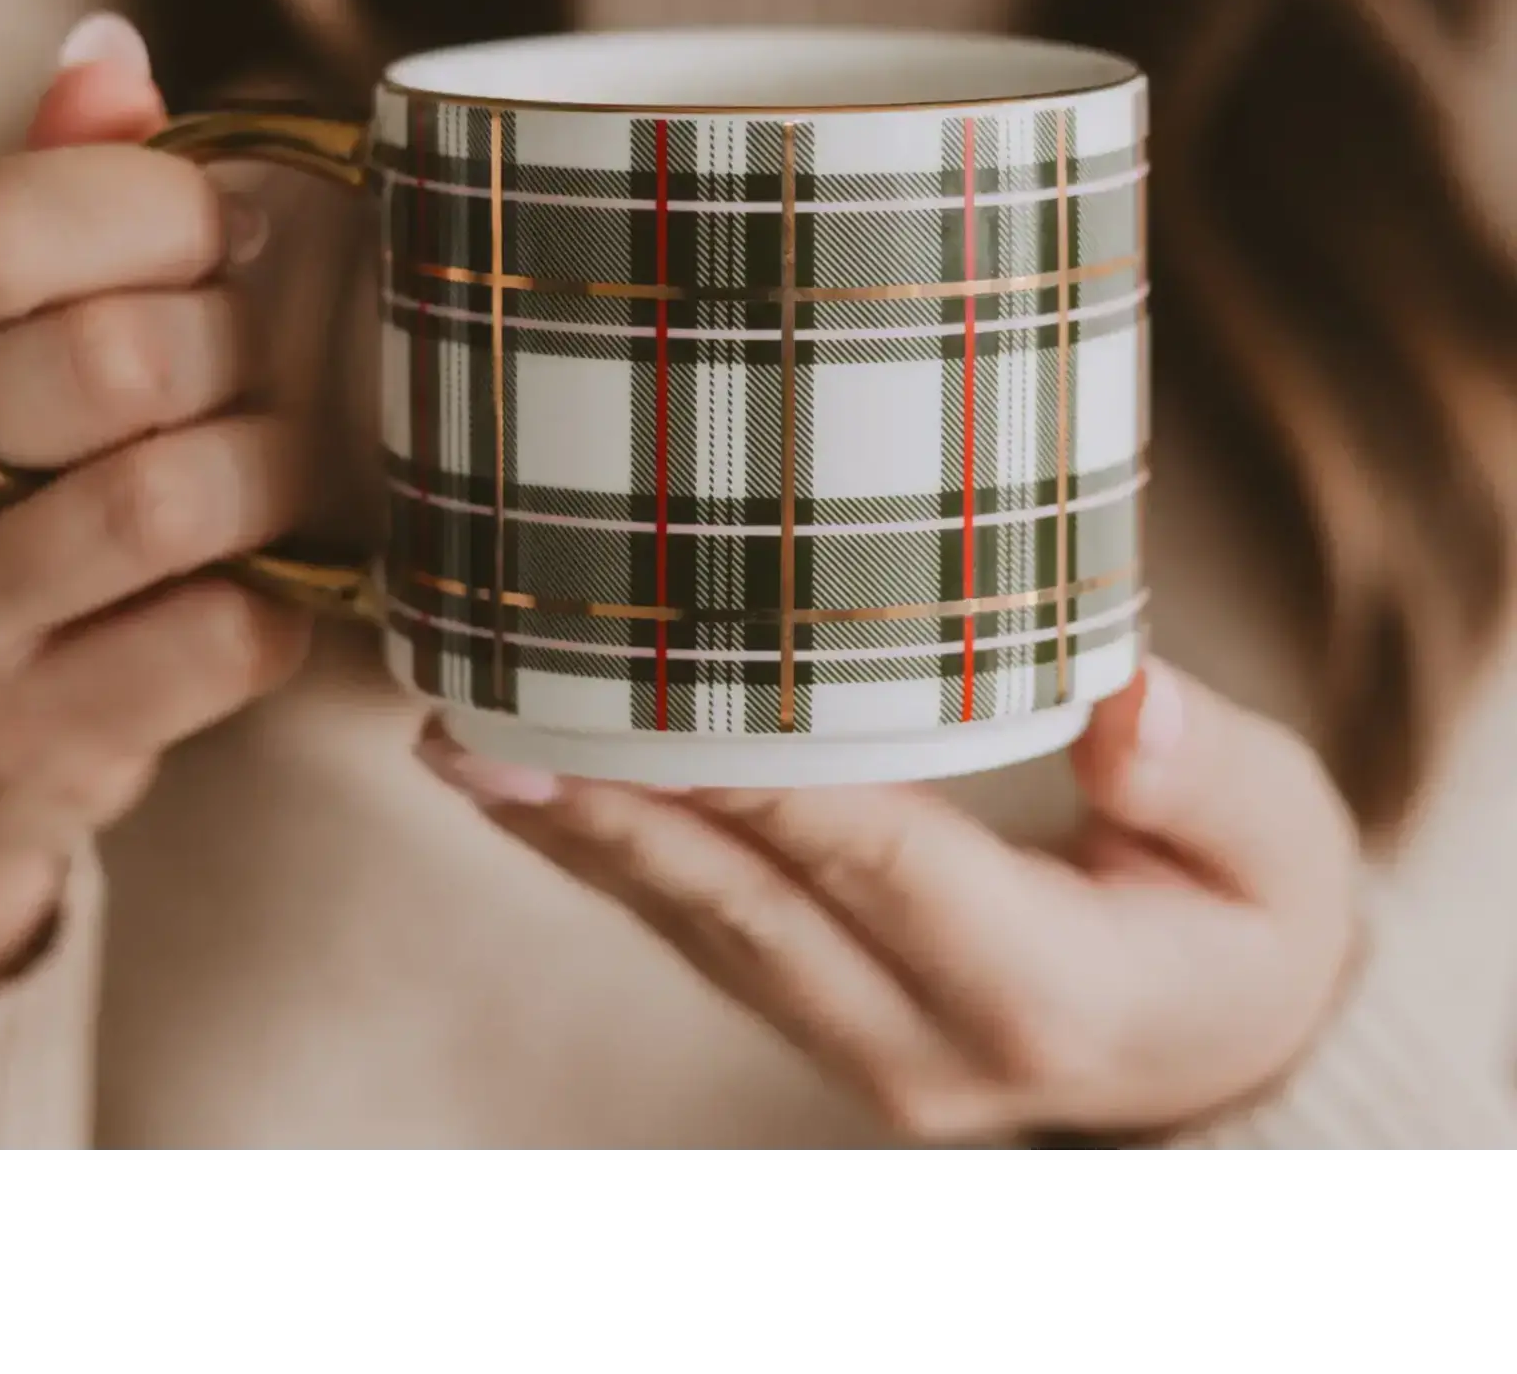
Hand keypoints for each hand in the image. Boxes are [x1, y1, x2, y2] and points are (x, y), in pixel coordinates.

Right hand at [0, 16, 310, 994]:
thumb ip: (35, 210)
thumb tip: (113, 52)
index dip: (155, 207)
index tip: (224, 232)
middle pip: (110, 358)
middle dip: (232, 348)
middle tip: (261, 365)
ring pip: (172, 498)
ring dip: (271, 471)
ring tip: (277, 469)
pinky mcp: (30, 747)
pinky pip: (225, 637)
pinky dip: (283, 603)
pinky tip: (260, 588)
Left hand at [418, 665, 1359, 1143]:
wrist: (1221, 1043)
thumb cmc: (1248, 921)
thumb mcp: (1280, 846)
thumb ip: (1205, 778)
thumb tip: (1122, 700)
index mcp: (1043, 994)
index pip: (877, 860)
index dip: (758, 779)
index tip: (644, 700)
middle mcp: (927, 1043)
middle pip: (745, 910)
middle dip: (608, 816)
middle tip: (476, 733)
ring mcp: (863, 1045)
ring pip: (700, 931)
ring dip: (582, 836)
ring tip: (466, 744)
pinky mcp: (826, 1019)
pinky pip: (706, 936)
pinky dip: (621, 859)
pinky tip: (544, 792)